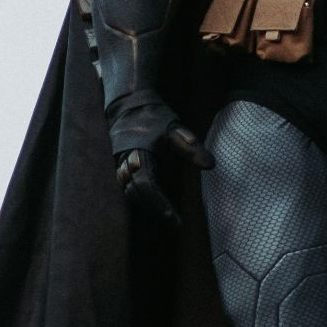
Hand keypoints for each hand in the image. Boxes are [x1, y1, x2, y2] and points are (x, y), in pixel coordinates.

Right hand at [111, 109, 213, 225]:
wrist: (128, 103)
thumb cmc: (154, 116)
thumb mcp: (176, 129)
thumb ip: (191, 147)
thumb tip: (211, 165)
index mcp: (140, 151)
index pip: (146, 184)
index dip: (159, 203)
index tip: (174, 219)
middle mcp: (125, 160)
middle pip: (135, 192)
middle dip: (154, 209)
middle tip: (174, 223)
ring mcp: (117, 163)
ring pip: (127, 192)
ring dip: (145, 205)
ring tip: (166, 216)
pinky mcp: (116, 165)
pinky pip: (124, 187)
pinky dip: (138, 197)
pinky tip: (152, 204)